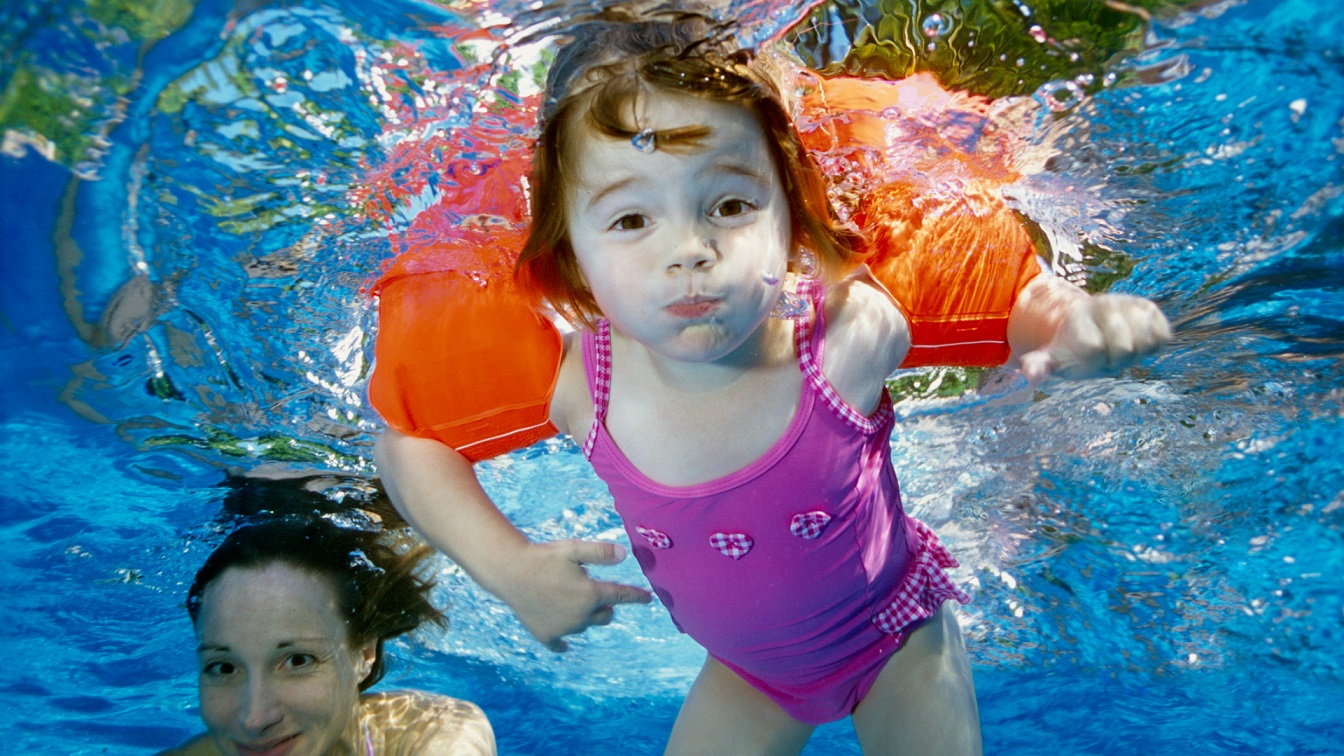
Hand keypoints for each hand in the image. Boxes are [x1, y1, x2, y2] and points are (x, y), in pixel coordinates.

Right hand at [499, 540, 651, 651]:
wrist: (510, 572)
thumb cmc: (544, 557)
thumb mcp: (574, 549)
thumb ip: (601, 552)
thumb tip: (625, 554)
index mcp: (592, 594)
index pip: (622, 596)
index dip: (637, 596)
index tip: (649, 599)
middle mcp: (581, 615)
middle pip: (606, 616)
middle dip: (606, 607)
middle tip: (597, 596)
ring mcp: (564, 628)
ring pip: (584, 626)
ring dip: (584, 616)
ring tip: (569, 600)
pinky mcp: (546, 635)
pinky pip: (560, 644)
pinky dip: (564, 642)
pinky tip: (566, 644)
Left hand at [1018, 292, 1170, 382]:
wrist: (1090, 324)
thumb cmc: (1070, 347)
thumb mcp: (1051, 357)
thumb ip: (1041, 365)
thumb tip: (1031, 375)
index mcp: (1078, 315)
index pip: (1093, 348)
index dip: (1091, 361)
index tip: (1086, 357)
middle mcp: (1105, 304)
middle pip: (1123, 347)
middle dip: (1114, 360)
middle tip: (1104, 356)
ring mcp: (1129, 304)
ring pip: (1145, 341)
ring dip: (1134, 353)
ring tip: (1118, 349)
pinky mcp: (1150, 310)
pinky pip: (1163, 336)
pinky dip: (1152, 345)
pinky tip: (1136, 343)